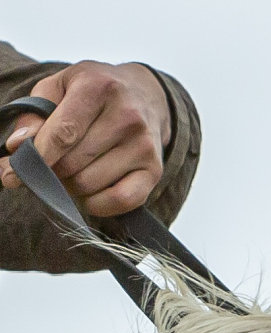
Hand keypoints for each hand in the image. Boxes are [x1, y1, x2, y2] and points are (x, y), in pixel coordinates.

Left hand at [1, 60, 172, 216]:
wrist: (144, 95)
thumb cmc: (94, 93)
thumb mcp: (59, 88)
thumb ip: (34, 114)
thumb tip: (17, 146)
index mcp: (98, 87)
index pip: (64, 133)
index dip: (38, 156)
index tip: (15, 173)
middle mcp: (127, 116)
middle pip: (74, 163)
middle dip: (53, 170)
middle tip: (52, 165)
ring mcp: (144, 145)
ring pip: (91, 184)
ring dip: (73, 186)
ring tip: (73, 172)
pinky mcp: (154, 170)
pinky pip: (120, 200)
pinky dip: (97, 204)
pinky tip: (90, 193)